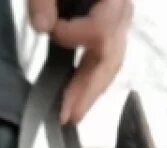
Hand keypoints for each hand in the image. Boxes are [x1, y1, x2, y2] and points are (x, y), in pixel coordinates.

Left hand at [29, 0, 133, 123]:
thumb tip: (44, 28)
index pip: (100, 32)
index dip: (74, 37)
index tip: (49, 32)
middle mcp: (122, 8)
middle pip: (112, 56)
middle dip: (89, 89)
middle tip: (67, 116)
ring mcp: (120, 16)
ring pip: (113, 60)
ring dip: (91, 89)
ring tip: (72, 112)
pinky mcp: (111, 21)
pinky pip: (107, 54)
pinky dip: (93, 76)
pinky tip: (78, 92)